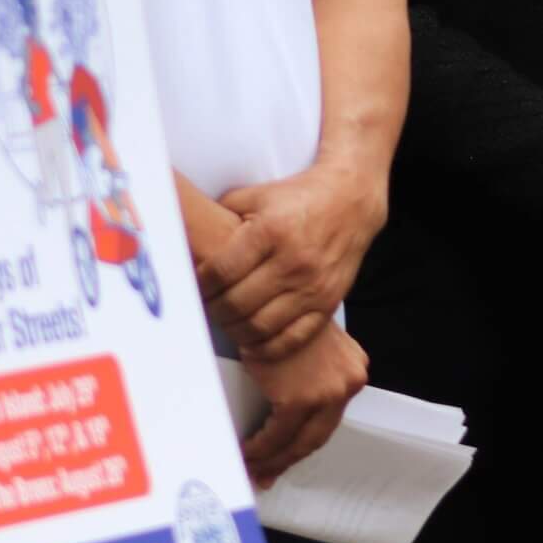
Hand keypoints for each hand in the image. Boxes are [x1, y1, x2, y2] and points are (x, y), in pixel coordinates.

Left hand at [198, 167, 383, 359]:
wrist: (351, 200)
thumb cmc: (299, 197)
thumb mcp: (257, 195)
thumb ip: (223, 214)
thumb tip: (191, 236)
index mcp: (271, 230)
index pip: (222, 271)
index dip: (201, 285)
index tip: (194, 287)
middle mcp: (293, 260)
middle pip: (237, 303)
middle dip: (213, 310)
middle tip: (205, 307)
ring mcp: (313, 285)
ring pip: (260, 326)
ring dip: (235, 331)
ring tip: (227, 322)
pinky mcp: (328, 302)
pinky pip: (292, 339)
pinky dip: (267, 347)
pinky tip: (253, 340)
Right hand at [238, 319, 365, 486]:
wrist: (264, 301)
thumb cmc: (277, 318)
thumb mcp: (304, 346)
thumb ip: (307, 375)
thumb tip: (284, 406)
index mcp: (352, 370)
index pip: (329, 417)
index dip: (304, 441)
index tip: (285, 457)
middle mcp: (347, 383)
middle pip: (316, 435)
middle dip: (288, 458)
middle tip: (266, 474)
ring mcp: (327, 393)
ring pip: (299, 441)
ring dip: (272, 458)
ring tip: (252, 467)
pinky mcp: (300, 399)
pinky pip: (277, 435)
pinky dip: (261, 448)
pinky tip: (246, 453)